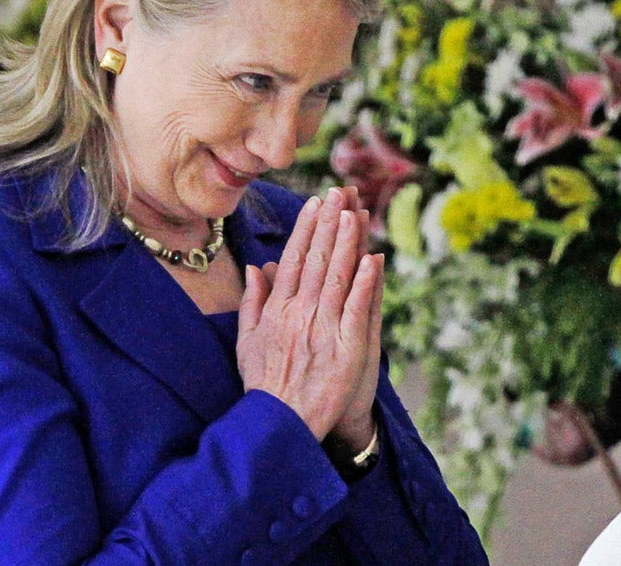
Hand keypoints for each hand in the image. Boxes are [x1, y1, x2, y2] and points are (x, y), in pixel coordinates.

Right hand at [236, 187, 382, 440]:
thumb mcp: (247, 341)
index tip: (316, 203)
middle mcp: (299, 314)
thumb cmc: (265, 385)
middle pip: (317, 260)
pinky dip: (365, 283)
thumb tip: (258, 266)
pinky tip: (373, 259)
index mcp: (278, 310)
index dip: (307, 229)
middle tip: (338, 192)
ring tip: (354, 212)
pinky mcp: (346, 349)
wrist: (280, 427)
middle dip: (328, 223)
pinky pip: (357, 310)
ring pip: (338, 277)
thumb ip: (253, 301)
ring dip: (347, 243)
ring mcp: (323, 330)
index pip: (295, 259)